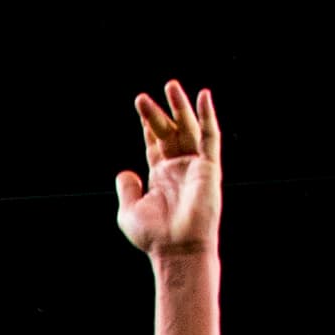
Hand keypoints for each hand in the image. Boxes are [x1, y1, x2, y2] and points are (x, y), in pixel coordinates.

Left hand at [115, 81, 220, 258]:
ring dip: (180, 107)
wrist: (177, 249)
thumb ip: (127, 190)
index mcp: (161, 177)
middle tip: (142, 97)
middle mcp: (179, 168)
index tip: (141, 106)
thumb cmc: (154, 236)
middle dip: (157, 114)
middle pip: (168, 132)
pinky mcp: (209, 167)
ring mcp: (195, 166)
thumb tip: (124, 172)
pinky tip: (203, 96)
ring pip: (188, 128)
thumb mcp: (129, 212)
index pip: (155, 144)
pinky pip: (210, 136)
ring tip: (170, 85)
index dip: (149, 125)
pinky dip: (207, 116)